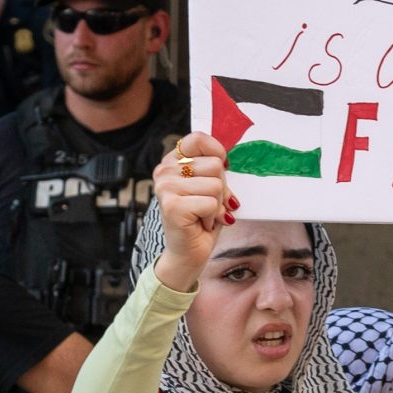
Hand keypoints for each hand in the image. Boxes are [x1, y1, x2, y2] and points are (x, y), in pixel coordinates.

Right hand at [152, 132, 232, 292]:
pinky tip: (200, 224)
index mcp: (173, 161)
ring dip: (217, 206)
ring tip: (204, 215)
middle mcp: (164, 170)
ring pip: (215, 185)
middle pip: (215, 165)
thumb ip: (216, 171)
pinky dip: (213, 217)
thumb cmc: (202, 218)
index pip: (198, 138)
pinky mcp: (172, 205)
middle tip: (210, 205)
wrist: (189, 253)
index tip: (222, 169)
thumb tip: (228, 161)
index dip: (217, 152)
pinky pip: (211, 203)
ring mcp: (165, 187)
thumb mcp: (211, 187)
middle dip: (222, 189)